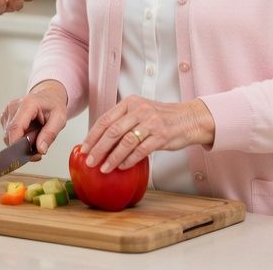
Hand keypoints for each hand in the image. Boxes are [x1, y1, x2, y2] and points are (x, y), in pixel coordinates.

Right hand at [0, 80, 68, 156]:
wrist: (47, 96)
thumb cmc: (53, 105)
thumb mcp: (59, 119)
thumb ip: (50, 134)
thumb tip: (40, 150)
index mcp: (28, 104)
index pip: (15, 128)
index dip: (18, 145)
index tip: (29, 155)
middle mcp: (13, 106)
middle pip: (10, 135)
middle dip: (23, 147)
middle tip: (39, 148)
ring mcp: (7, 112)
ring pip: (8, 137)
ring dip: (21, 143)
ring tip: (35, 137)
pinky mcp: (5, 117)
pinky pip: (8, 135)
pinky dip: (18, 139)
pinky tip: (28, 134)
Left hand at [80, 96, 214, 172]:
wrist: (189, 119)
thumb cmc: (161, 118)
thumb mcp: (141, 111)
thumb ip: (123, 120)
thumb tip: (100, 139)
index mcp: (130, 103)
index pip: (105, 119)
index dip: (92, 135)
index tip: (84, 148)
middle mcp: (139, 110)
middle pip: (112, 131)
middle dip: (98, 148)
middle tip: (90, 161)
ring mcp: (151, 123)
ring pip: (125, 142)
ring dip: (112, 158)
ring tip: (104, 168)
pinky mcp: (161, 136)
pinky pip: (141, 150)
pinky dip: (129, 160)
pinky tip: (122, 167)